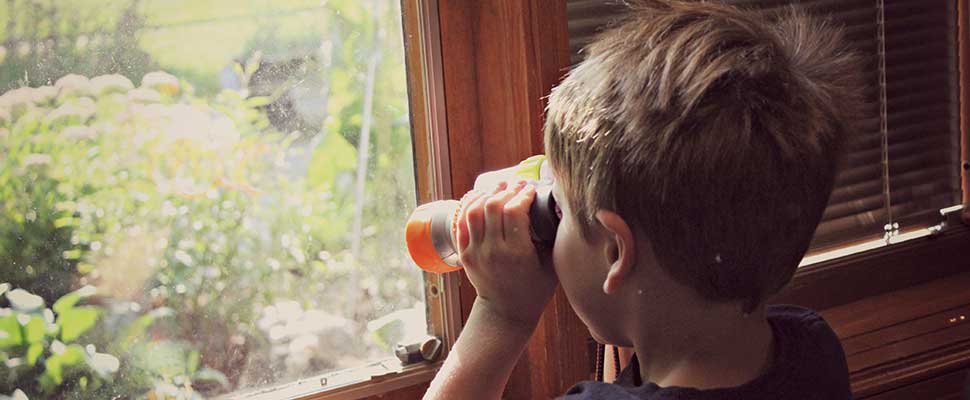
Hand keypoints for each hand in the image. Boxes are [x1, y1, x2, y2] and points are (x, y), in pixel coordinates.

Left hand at [456, 180, 557, 329]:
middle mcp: (493, 251)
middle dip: (506, 190)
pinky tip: (482, 198)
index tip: (530, 190)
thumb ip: (553, 238)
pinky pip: (462, 222)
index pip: (515, 211)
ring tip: (500, 188)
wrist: (506, 313)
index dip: (523, 195)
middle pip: (493, 206)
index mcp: (516, 253)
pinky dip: (470, 206)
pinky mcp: (465, 254)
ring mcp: (476, 252)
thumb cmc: (534, 289)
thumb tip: (557, 208)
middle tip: (517, 186)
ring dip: (487, 194)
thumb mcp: (551, 265)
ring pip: (474, 211)